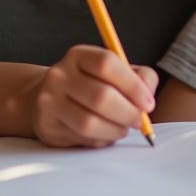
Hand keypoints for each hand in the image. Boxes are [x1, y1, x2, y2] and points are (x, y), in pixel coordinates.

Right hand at [24, 44, 157, 147]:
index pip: (106, 64)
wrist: (50, 98)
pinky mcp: (47, 127)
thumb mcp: (116, 72)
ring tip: (124, 128)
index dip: (132, 85)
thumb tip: (148, 96)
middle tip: (140, 121)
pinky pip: (81, 139)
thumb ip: (140, 77)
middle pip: (100, 96)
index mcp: (78, 55)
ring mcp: (49, 102)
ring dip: (115, 130)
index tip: (148, 103)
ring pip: (89, 123)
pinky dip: (101, 140)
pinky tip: (105, 134)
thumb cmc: (93, 84)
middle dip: (128, 113)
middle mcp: (59, 75)